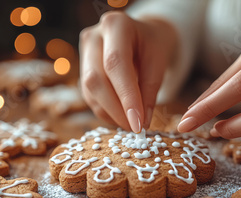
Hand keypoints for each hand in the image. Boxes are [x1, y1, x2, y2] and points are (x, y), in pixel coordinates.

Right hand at [79, 11, 176, 131]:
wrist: (142, 36)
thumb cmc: (153, 46)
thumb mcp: (159, 63)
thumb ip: (149, 91)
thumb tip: (142, 123)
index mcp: (116, 25)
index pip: (116, 64)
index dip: (125, 97)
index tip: (138, 123)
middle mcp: (93, 36)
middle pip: (95, 79)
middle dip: (115, 109)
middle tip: (135, 128)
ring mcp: (83, 52)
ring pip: (89, 91)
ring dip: (110, 113)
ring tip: (131, 123)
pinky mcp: (81, 69)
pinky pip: (89, 96)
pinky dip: (106, 111)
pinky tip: (121, 117)